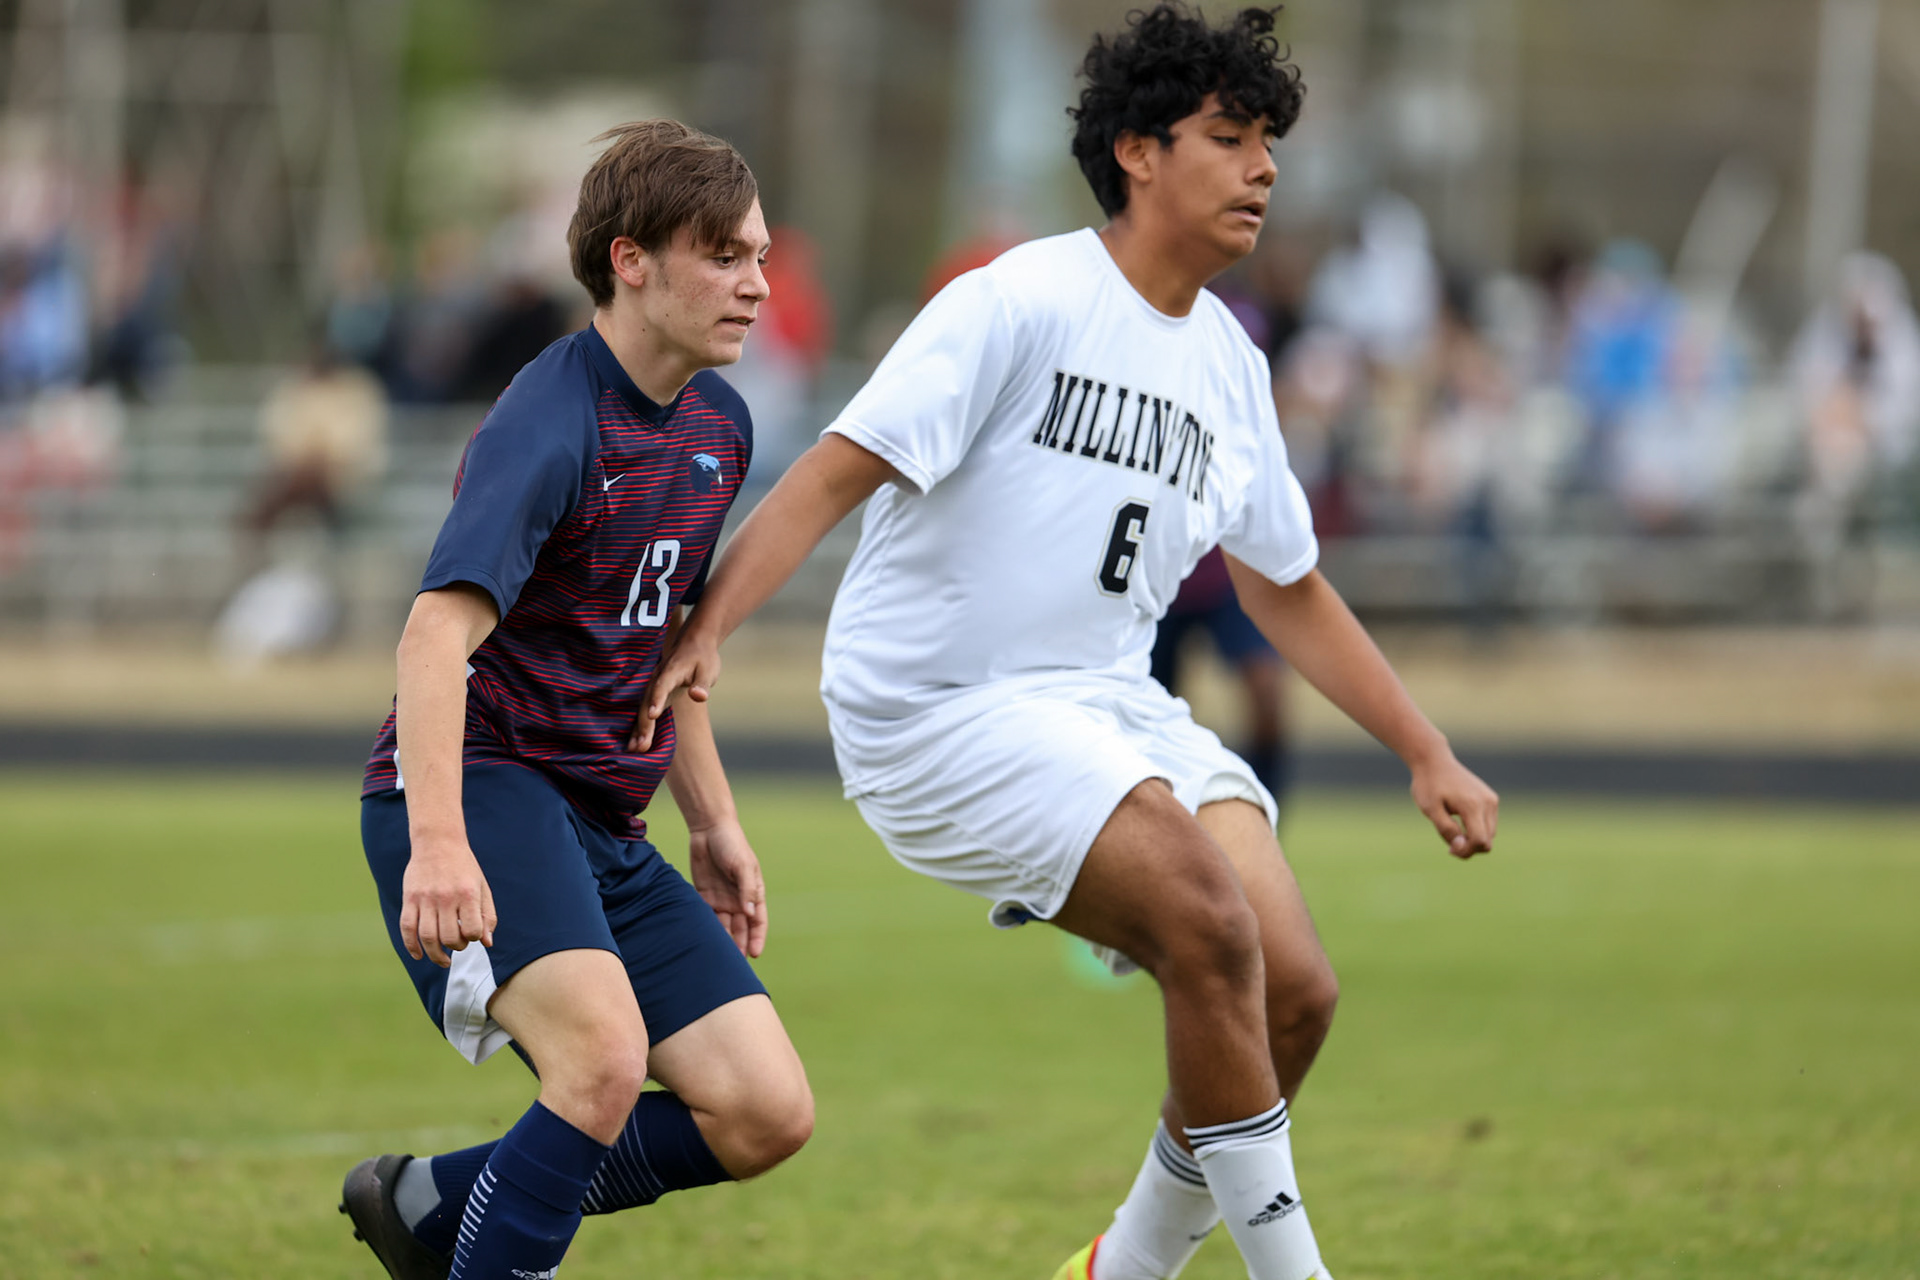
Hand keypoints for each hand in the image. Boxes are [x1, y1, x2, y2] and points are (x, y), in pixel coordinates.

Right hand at [399, 837, 496, 966]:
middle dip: (456, 947)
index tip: (472, 933)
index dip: (474, 938)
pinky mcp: (409, 898)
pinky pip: (407, 928)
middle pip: (448, 937)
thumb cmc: (464, 867)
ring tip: (442, 959)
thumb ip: (487, 915)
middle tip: (458, 943)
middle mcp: (446, 897)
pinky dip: (411, 946)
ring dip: (435, 955)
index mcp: (467, 893)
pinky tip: (418, 955)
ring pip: (427, 937)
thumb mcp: (481, 887)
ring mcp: (425, 898)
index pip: (472, 930)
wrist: (438, 841)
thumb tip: (487, 943)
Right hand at [632, 626, 721, 751]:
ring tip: (634, 750)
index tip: (652, 715)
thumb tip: (699, 696)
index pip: (662, 686)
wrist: (694, 643)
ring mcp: (654, 687)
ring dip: (637, 728)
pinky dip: (639, 726)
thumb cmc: (703, 658)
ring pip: (642, 708)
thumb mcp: (708, 669)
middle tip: (640, 746)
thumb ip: (702, 684)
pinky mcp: (655, 694)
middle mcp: (657, 679)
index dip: (656, 699)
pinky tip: (635, 744)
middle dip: (643, 724)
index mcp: (671, 671)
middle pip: (647, 701)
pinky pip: (644, 711)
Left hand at [687, 818, 766, 958]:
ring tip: (717, 958)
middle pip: (740, 928)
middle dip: (738, 945)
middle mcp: (738, 900)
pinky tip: (701, 941)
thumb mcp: (743, 865)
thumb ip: (747, 888)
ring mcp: (721, 899)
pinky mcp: (704, 896)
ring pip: (723, 926)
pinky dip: (705, 928)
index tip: (754, 954)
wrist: (708, 829)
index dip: (757, 938)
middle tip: (734, 964)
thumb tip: (749, 912)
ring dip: (722, 941)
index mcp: (753, 893)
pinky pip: (705, 917)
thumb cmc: (732, 844)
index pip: (757, 921)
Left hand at [1410, 752, 1498, 858]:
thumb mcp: (1430, 810)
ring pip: (1489, 834)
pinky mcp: (1491, 798)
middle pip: (1487, 841)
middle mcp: (1488, 802)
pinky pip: (1489, 824)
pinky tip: (1459, 823)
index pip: (1480, 841)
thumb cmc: (1429, 785)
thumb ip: (1446, 830)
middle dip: (1469, 847)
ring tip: (1452, 830)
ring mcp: (1491, 800)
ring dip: (1473, 839)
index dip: (1466, 851)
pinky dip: (1476, 829)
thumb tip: (1461, 846)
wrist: (1434, 761)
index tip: (1449, 849)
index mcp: (1472, 805)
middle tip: (1448, 841)